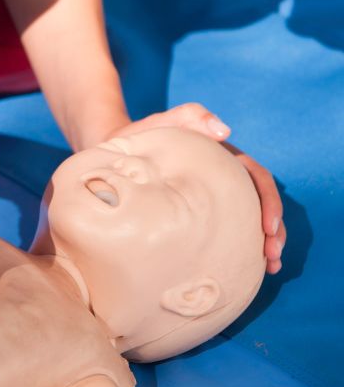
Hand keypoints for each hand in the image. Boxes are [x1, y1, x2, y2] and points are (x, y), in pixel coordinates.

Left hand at [104, 103, 284, 273]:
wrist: (113, 152)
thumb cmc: (140, 137)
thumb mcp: (163, 124)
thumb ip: (191, 117)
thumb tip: (224, 131)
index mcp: (222, 157)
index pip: (255, 177)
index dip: (268, 200)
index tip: (268, 226)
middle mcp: (222, 177)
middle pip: (258, 202)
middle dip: (273, 229)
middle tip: (273, 255)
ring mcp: (211, 194)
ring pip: (246, 218)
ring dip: (263, 242)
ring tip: (271, 266)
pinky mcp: (197, 210)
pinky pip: (221, 229)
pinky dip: (237, 247)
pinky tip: (241, 269)